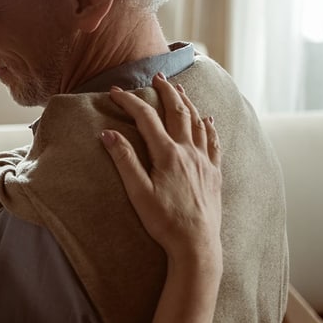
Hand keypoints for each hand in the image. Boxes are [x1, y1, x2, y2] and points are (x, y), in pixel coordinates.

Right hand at [100, 72, 221, 268]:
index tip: (116, 91)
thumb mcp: (138, 192)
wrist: (197, 245)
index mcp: (167, 154)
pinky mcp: (214, 173)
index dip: (130, 101)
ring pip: (198, 122)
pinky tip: (208, 120)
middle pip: (177, 112)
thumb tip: (108, 134)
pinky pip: (214, 142)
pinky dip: (209, 127)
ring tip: (179, 89)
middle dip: (166, 91)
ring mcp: (204, 162)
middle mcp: (189, 152)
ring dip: (187, 103)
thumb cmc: (164, 222)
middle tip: (157, 76)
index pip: (146, 119)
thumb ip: (124, 160)